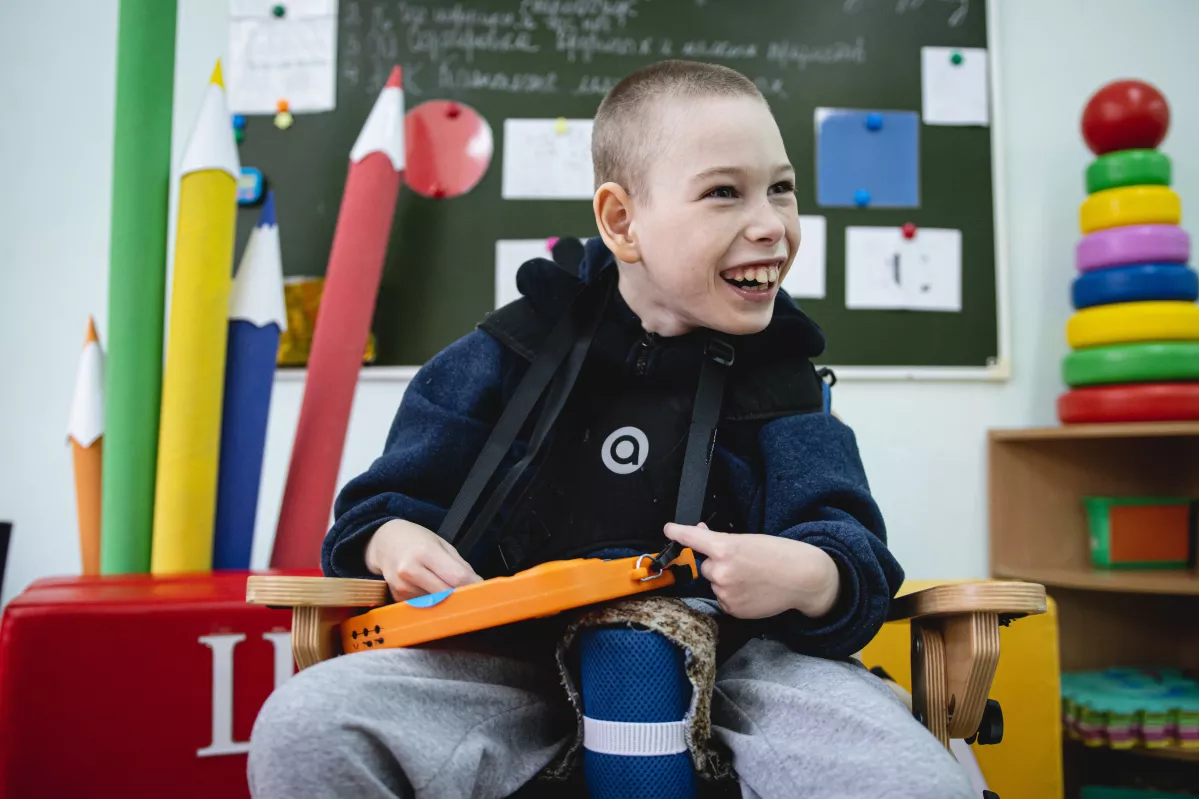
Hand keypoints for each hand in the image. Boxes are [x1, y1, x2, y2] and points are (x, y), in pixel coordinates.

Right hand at [365, 519, 482, 601]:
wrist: (384, 542)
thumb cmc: (416, 540)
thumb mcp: (441, 544)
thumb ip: (460, 565)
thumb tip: (478, 585)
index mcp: (425, 552)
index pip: (456, 577)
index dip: (473, 586)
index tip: (484, 591)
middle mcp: (410, 571)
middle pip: (447, 594)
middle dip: (462, 596)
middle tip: (473, 595)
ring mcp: (402, 587)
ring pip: (437, 603)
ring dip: (447, 600)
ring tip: (445, 585)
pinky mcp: (398, 598)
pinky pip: (424, 606)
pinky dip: (433, 602)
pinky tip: (429, 589)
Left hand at [663, 522, 839, 619]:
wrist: (803, 578)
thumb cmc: (779, 554)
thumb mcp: (748, 540)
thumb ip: (721, 540)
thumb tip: (701, 534)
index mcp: (725, 549)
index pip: (692, 539)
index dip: (678, 533)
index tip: (669, 529)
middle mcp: (720, 572)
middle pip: (705, 566)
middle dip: (717, 564)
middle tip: (742, 563)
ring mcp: (725, 593)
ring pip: (714, 584)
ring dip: (726, 580)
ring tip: (752, 578)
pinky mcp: (732, 609)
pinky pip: (723, 599)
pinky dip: (733, 595)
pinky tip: (751, 590)